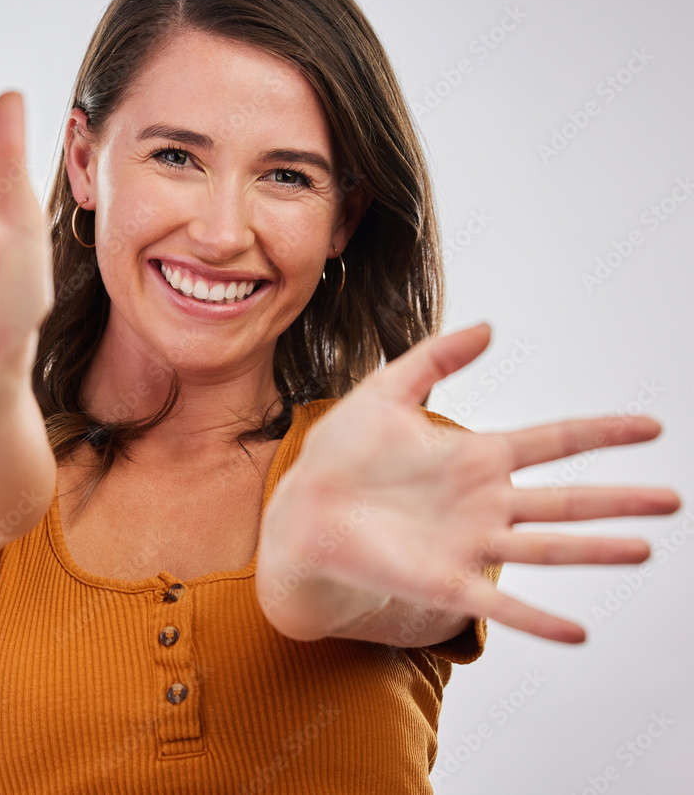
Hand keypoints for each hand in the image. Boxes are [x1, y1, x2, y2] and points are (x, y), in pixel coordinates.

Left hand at [259, 323, 680, 643]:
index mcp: (474, 457)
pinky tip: (576, 631)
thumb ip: (434, 358)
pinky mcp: (443, 581)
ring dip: (594, 549)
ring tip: (643, 549)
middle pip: (565, 499)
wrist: (301, 511)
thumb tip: (489, 326)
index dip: (601, 434)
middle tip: (671, 500)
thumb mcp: (385, 392)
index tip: (650, 427)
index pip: (553, 441)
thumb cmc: (339, 455)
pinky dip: (536, 618)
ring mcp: (468, 544)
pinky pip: (498, 602)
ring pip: (546, 547)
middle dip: (619, 500)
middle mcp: (483, 503)